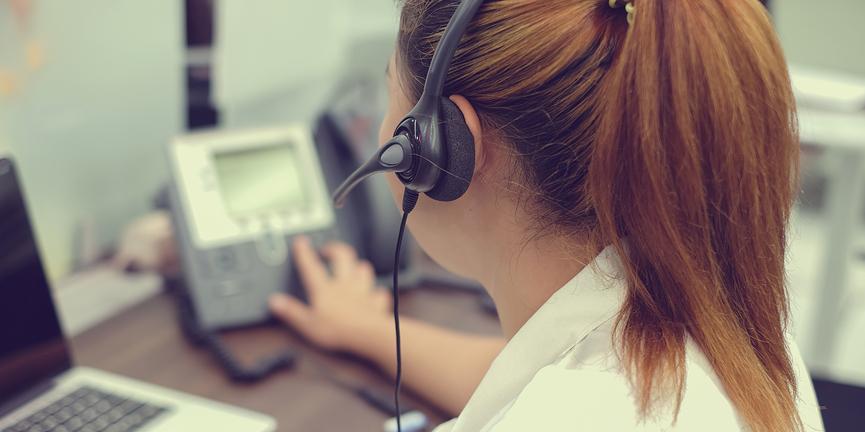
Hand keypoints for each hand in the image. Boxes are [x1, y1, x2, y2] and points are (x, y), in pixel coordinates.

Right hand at [269, 237, 391, 350]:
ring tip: (353, 266)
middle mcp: (344, 284)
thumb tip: (275, 301)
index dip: (304, 252)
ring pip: (363, 269)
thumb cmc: (338, 330)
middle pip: (343, 257)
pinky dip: (376, 292)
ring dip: (358, 266)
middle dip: (335, 249)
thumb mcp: (307, 324)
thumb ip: (291, 311)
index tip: (301, 242)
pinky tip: (374, 293)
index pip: (311, 266)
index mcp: (325, 289)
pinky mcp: (376, 302)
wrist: (367, 335)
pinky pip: (379, 292)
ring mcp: (363, 291)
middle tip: (328, 249)